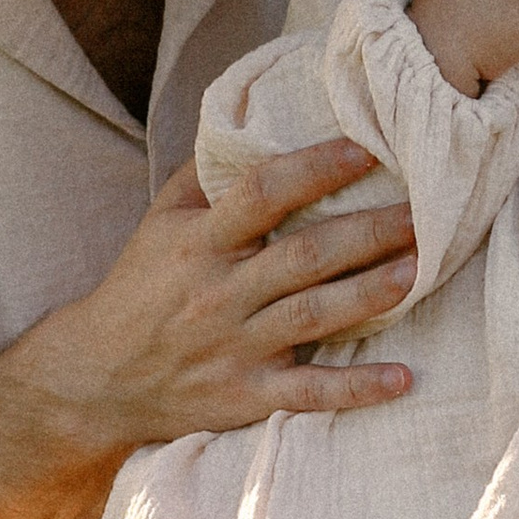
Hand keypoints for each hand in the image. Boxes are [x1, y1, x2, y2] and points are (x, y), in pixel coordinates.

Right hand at [18, 138, 423, 445]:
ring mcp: (236, 346)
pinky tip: (403, 379)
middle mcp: (220, 293)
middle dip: (367, 232)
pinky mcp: (247, 396)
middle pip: (303, 256)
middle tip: (423, 212)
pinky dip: (356, 390)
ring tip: (420, 271)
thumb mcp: (158, 226)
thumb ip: (203, 178)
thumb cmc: (139, 290)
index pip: (260, 195)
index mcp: (199, 243)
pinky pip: (308, 395)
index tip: (364, 149)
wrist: (95, 378)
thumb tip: (249, 122)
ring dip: (370, 294)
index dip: (312, 170)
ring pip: (312, 316)